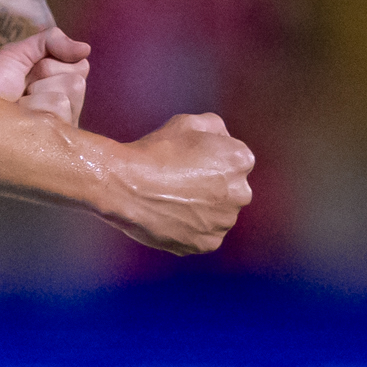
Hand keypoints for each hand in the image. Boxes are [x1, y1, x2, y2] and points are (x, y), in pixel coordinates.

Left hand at [0, 24, 90, 125]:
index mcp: (58, 85)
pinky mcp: (55, 140)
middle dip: (43, 75)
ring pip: (72, 90)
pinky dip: (33, 106)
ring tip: (18, 105)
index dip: (51, 63)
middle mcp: (65, 108)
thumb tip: (86, 48)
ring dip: (37, 93)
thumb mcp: (17, 53)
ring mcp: (61, 126)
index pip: (80, 64)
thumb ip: (50, 41)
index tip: (27, 72)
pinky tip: (20, 118)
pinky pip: (60, 107)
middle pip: (78, 78)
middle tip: (21, 89)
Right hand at [106, 112, 254, 254]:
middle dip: (209, 188)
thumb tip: (223, 140)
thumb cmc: (154, 150)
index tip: (185, 163)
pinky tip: (169, 217)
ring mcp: (224, 222)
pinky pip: (203, 236)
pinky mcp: (207, 244)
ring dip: (200, 210)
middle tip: (176, 184)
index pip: (233, 162)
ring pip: (217, 216)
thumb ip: (217, 129)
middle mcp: (241, 193)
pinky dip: (189, 230)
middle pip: (229, 191)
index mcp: (241, 160)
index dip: (207, 161)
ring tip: (169, 202)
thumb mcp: (188, 122)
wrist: (124, 184)